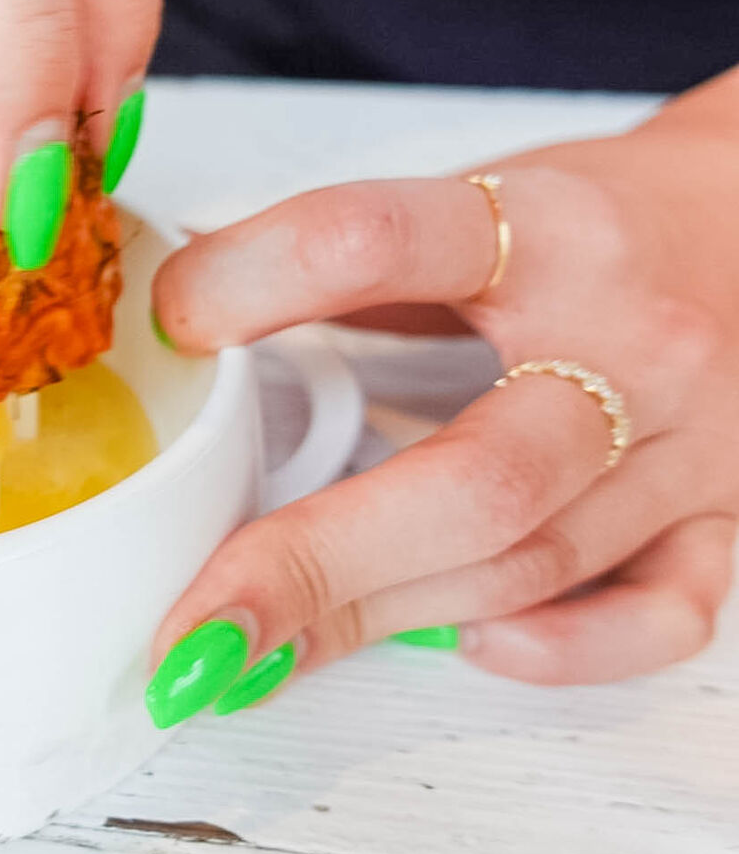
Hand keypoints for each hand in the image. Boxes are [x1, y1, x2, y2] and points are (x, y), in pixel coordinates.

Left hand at [144, 66, 738, 725]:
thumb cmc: (603, 222)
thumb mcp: (477, 198)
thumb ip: (347, 255)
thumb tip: (180, 283)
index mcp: (547, 231)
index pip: (379, 243)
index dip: (256, 279)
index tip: (171, 322)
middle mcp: (633, 345)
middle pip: (473, 480)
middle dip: (314, 561)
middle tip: (193, 623)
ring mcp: (693, 447)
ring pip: (533, 564)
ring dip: (376, 621)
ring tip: (250, 654)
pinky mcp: (726, 519)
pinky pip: (661, 615)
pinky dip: (561, 648)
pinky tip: (465, 643)